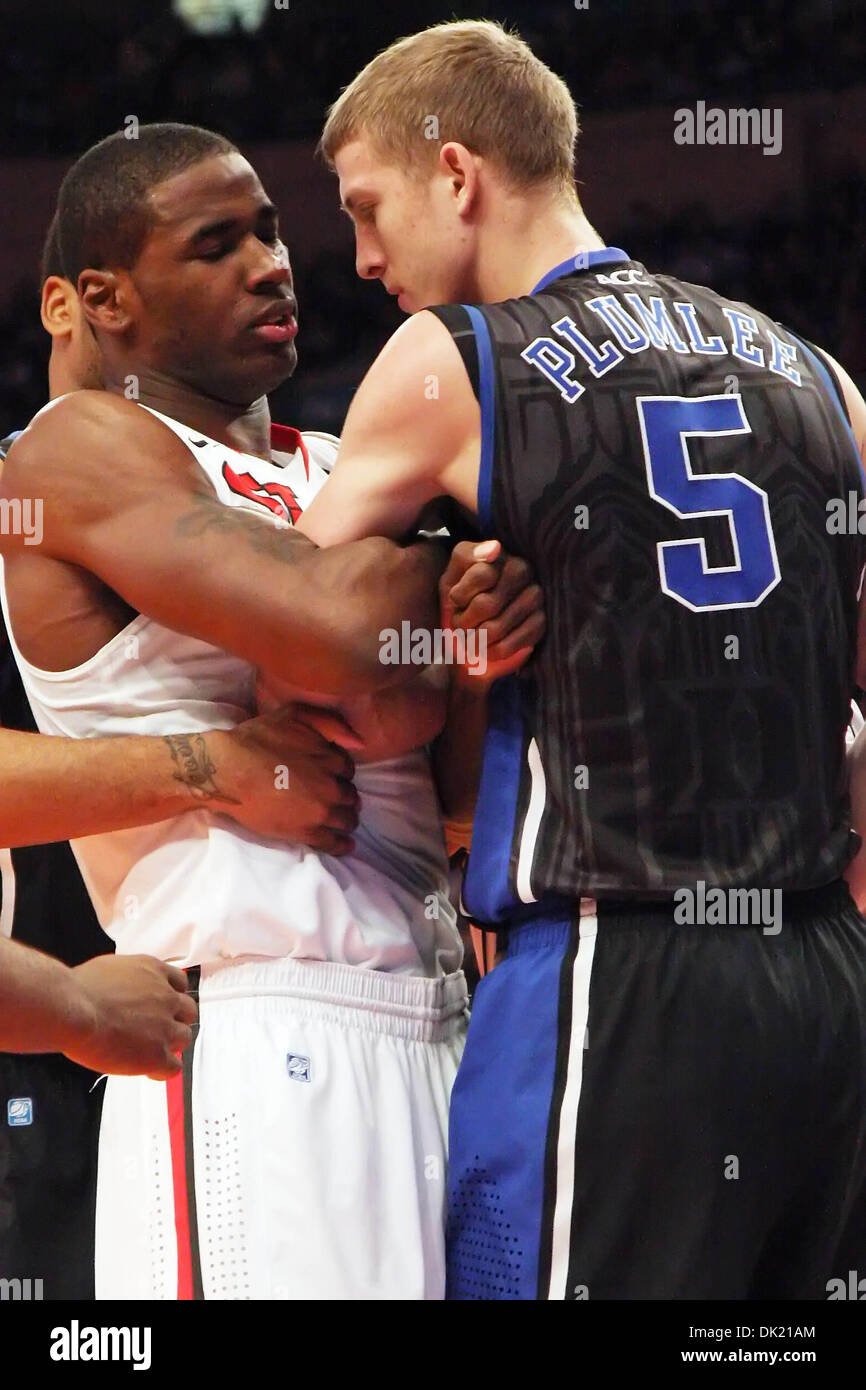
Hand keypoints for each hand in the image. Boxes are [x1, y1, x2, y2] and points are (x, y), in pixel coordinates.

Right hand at [65, 955, 196, 1079]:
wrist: (72, 1009)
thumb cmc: (78, 990)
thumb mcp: (110, 968)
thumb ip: (128, 979)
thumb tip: (123, 987)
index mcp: (153, 971)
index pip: (179, 983)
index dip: (171, 997)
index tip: (162, 1006)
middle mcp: (165, 996)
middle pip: (187, 1011)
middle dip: (174, 1021)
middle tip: (157, 1030)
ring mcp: (164, 1026)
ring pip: (184, 1038)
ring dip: (170, 1045)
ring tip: (149, 1051)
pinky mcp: (156, 1054)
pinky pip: (174, 1067)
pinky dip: (163, 1070)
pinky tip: (149, 1070)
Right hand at [210, 704, 360, 854]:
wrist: (229, 770)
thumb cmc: (255, 740)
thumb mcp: (293, 715)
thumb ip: (328, 723)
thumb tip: (358, 742)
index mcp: (330, 758)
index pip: (347, 770)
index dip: (340, 774)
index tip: (334, 778)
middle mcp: (331, 786)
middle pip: (350, 796)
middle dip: (346, 798)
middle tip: (338, 801)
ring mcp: (320, 811)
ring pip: (346, 820)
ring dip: (346, 820)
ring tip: (343, 823)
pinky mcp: (305, 832)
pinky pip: (333, 842)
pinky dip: (342, 845)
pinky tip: (346, 845)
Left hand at [440, 539, 545, 687]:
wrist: (470, 632)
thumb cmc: (460, 598)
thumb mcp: (452, 573)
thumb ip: (467, 557)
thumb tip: (495, 549)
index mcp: (502, 556)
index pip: (482, 576)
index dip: (460, 595)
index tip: (455, 600)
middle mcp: (524, 572)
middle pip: (486, 605)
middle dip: (464, 620)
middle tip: (461, 623)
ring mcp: (536, 598)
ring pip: (494, 629)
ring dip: (474, 639)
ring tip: (472, 635)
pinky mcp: (540, 624)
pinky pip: (507, 646)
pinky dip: (489, 652)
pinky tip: (485, 648)